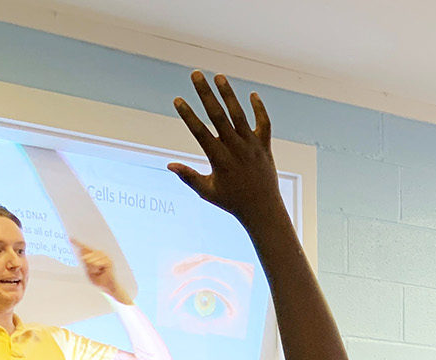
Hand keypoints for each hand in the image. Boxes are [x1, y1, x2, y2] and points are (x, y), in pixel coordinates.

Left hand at [72, 239, 132, 304]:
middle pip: (84, 256)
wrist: (108, 286)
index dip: (76, 243)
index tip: (70, 238)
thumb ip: (86, 264)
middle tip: (95, 271)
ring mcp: (104, 256)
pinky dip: (96, 269)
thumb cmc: (98, 279)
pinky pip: (96, 263)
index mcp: (92, 256)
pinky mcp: (108, 260)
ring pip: (89, 260)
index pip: (84, 248)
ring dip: (92, 269)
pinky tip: (101, 271)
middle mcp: (98, 253)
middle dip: (87, 266)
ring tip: (99, 271)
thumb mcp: (89, 272)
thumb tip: (84, 257)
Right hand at [169, 72, 280, 223]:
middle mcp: (235, 148)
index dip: (188, 115)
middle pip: (218, 115)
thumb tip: (169, 164)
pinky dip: (259, 109)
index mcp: (219, 159)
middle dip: (205, 93)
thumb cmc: (232, 201)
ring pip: (239, 114)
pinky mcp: (265, 146)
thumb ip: (189, 176)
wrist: (263, 210)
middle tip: (195, 74)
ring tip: (219, 76)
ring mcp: (251, 145)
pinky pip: (264, 124)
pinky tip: (252, 94)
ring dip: (229, 94)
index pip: (200, 132)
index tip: (177, 99)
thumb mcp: (207, 191)